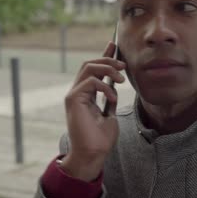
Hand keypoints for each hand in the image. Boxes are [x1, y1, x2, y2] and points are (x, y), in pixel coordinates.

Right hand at [60, 42, 125, 181]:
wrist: (94, 153)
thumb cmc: (101, 138)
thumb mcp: (110, 113)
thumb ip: (110, 98)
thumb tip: (115, 85)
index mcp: (86, 93)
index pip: (94, 69)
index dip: (103, 55)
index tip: (113, 44)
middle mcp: (78, 91)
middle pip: (89, 63)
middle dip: (108, 60)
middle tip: (123, 66)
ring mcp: (74, 94)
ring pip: (88, 68)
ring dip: (107, 69)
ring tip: (121, 80)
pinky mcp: (73, 99)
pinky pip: (90, 82)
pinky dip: (104, 86)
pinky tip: (112, 97)